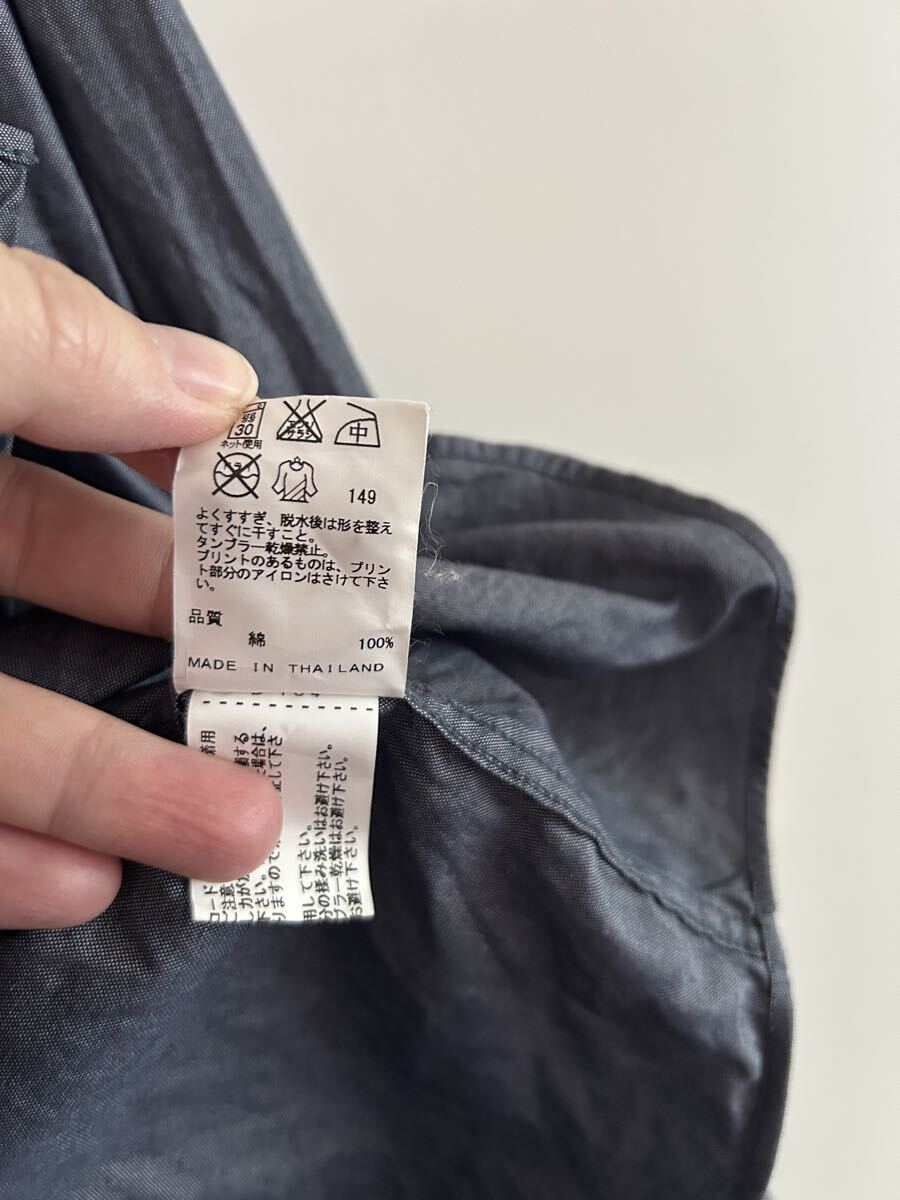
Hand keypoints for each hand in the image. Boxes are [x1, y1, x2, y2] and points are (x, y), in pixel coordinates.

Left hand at [0, 247, 282, 928]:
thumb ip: (46, 341)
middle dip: (175, 635)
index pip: (55, 412)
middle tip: (288, 677)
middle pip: (41, 578)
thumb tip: (217, 385)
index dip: (172, 449)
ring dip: (113, 788)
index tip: (278, 499)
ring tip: (237, 828)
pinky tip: (81, 886)